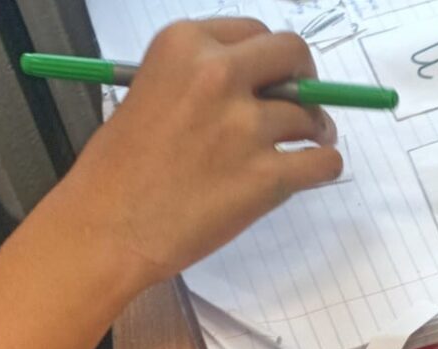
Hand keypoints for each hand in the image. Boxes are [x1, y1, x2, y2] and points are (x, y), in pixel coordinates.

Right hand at [58, 17, 342, 292]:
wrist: (111, 226)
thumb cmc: (121, 168)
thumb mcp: (150, 91)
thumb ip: (200, 80)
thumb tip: (257, 87)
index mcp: (185, 45)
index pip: (255, 33)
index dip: (270, 59)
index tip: (274, 80)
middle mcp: (219, 76)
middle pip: (292, 56)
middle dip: (305, 78)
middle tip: (305, 103)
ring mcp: (246, 127)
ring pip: (309, 115)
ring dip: (315, 130)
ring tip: (305, 146)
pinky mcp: (266, 177)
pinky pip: (323, 162)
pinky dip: (326, 165)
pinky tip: (315, 170)